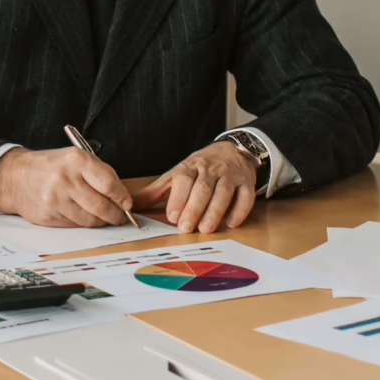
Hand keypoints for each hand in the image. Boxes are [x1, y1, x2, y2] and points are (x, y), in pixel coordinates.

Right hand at [0, 147, 133, 226]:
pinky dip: (82, 224)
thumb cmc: (50, 168)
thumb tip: (123, 199)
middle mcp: (65, 180)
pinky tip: (81, 216)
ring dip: (101, 222)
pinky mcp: (49, 216)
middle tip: (120, 218)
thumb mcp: (75, 158)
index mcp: (76, 161)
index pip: (109, 184)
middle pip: (102, 206)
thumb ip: (99, 174)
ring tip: (102, 218)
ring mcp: (55, 200)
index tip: (127, 204)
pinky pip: (75, 226)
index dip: (123, 198)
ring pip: (90, 220)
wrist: (15, 177)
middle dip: (116, 215)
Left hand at [135, 142, 258, 233]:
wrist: (233, 150)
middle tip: (186, 228)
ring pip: (223, 192)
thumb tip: (132, 205)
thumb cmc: (200, 168)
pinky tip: (231, 223)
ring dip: (215, 212)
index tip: (172, 216)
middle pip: (203, 188)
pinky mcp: (247, 182)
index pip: (183, 179)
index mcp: (191, 167)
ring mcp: (231, 175)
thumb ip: (156, 192)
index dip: (178, 198)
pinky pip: (246, 196)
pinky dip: (239, 210)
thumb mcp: (176, 176)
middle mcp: (211, 169)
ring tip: (206, 229)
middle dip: (194, 208)